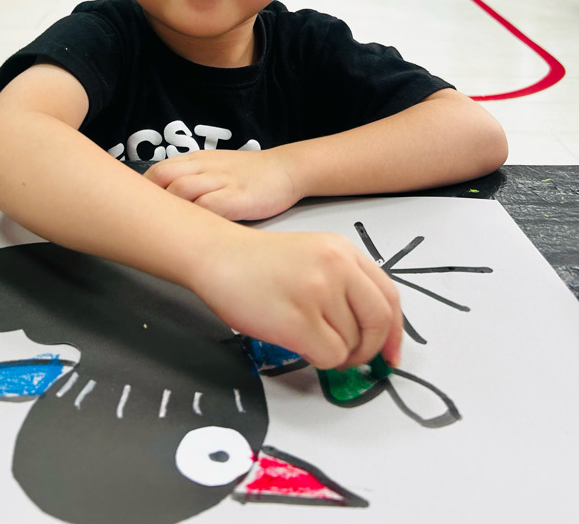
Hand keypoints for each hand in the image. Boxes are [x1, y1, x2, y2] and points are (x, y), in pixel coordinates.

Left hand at [144, 149, 298, 220]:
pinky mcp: (238, 197)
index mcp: (197, 160)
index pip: (158, 170)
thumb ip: (192, 179)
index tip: (137, 213)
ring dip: (170, 211)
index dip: (143, 191)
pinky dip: (197, 220)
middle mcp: (205, 168)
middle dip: (149, 201)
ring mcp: (221, 181)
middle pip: (162, 177)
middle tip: (147, 225)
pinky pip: (209, 206)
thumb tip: (164, 204)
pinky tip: (194, 235)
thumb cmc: (249, 175)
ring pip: (181, 190)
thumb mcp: (216, 168)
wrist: (286, 169)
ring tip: (166, 234)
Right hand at [192, 228, 402, 370]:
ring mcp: (319, 292)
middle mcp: (337, 267)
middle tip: (353, 359)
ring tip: (308, 336)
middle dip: (370, 350)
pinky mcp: (299, 320)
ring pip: (352, 345)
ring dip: (335, 352)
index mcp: (343, 250)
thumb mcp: (313, 253)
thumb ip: (345, 282)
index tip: (391, 354)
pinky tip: (298, 342)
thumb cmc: (257, 261)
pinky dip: (319, 359)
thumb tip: (370, 331)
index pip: (389, 296)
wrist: (216, 255)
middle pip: (379, 323)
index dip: (395, 332)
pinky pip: (330, 357)